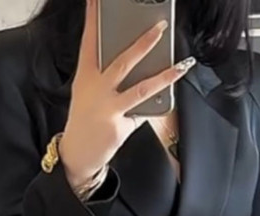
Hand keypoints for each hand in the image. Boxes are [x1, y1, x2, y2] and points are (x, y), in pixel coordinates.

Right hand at [59, 0, 194, 187]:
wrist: (78, 153)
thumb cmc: (86, 119)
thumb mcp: (89, 93)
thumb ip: (108, 78)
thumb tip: (138, 66)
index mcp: (86, 76)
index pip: (89, 42)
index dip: (93, 19)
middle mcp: (96, 89)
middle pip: (123, 62)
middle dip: (143, 43)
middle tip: (160, 27)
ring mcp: (108, 108)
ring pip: (141, 88)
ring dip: (164, 75)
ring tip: (181, 65)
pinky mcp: (119, 125)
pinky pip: (142, 112)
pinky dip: (152, 107)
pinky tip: (164, 100)